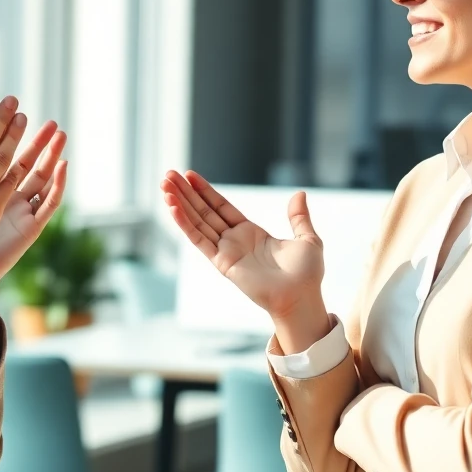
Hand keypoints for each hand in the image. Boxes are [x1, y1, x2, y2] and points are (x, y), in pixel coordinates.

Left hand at [0, 122, 68, 293]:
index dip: (1, 127)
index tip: (5, 103)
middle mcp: (4, 195)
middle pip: (24, 159)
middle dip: (33, 137)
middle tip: (43, 116)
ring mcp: (18, 210)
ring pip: (39, 178)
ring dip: (50, 155)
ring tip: (59, 133)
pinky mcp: (28, 227)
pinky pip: (46, 204)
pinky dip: (57, 185)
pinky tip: (63, 166)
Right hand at [160, 171, 327, 336]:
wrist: (302, 297)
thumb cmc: (306, 274)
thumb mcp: (307, 239)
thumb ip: (298, 217)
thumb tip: (299, 194)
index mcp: (251, 233)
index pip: (221, 207)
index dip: (205, 191)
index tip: (189, 175)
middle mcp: (234, 241)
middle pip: (204, 211)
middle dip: (186, 193)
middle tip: (168, 174)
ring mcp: (226, 251)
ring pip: (197, 222)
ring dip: (180, 204)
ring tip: (164, 185)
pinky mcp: (222, 263)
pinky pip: (200, 240)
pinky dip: (185, 224)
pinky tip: (173, 207)